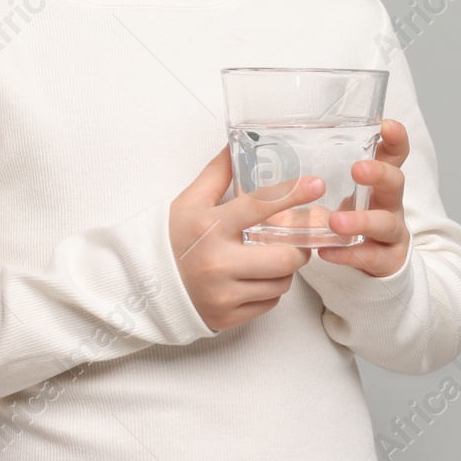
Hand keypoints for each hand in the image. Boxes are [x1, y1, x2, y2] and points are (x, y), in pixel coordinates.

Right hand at [168, 146, 324, 331]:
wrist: (143, 284)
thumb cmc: (171, 239)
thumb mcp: (189, 201)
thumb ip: (217, 172)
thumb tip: (238, 143)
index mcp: (210, 227)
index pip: (260, 206)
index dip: (293, 194)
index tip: (316, 186)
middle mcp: (218, 262)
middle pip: (285, 257)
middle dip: (300, 247)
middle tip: (297, 239)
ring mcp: (223, 294)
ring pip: (281, 283)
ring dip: (285, 269)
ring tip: (273, 257)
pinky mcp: (226, 317)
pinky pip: (269, 304)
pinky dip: (270, 290)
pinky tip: (257, 278)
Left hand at [316, 118, 411, 277]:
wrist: (376, 262)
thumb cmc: (352, 220)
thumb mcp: (340, 195)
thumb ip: (317, 179)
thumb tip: (268, 157)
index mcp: (379, 183)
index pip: (394, 155)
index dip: (395, 140)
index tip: (387, 126)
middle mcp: (391, 204)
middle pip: (396, 183)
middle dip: (379, 174)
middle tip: (357, 169)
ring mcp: (393, 233)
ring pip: (386, 224)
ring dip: (362, 221)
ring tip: (335, 221)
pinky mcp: (389, 261)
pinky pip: (372, 258)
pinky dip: (348, 255)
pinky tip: (327, 251)